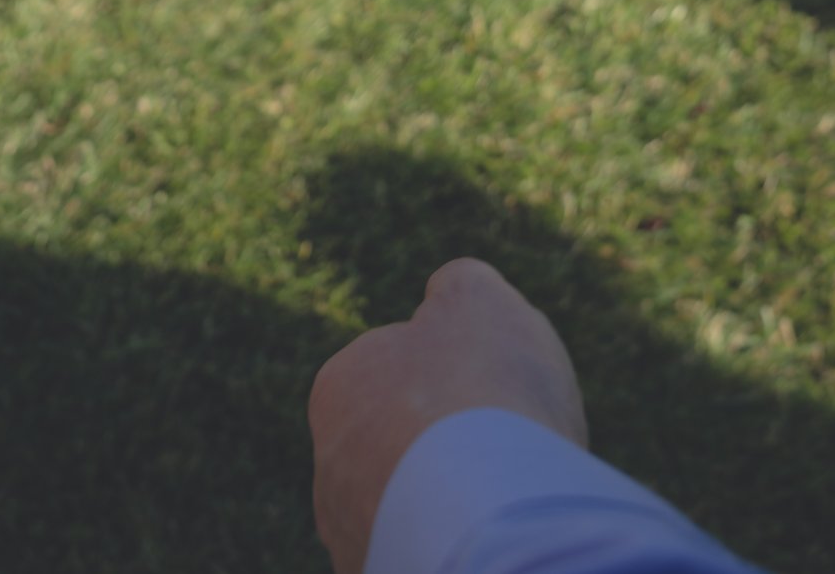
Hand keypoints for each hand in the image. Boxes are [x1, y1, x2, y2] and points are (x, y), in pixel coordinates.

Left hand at [309, 260, 588, 573]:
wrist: (487, 509)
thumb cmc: (483, 393)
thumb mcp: (480, 305)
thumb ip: (459, 287)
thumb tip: (449, 290)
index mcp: (339, 387)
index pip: (400, 376)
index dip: (460, 382)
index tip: (496, 395)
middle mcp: (328, 466)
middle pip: (401, 450)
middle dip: (447, 450)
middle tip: (506, 455)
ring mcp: (350, 533)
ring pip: (409, 509)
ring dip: (450, 505)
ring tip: (500, 502)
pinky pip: (424, 554)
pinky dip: (454, 547)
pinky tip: (489, 541)